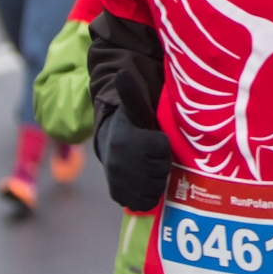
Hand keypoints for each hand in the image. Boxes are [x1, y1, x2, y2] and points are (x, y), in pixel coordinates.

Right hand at [98, 67, 171, 210]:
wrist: (110, 149)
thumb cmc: (131, 127)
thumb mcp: (134, 108)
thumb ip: (131, 93)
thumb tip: (121, 72)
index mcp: (125, 140)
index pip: (162, 146)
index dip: (161, 143)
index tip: (152, 138)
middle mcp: (120, 164)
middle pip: (162, 170)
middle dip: (160, 162)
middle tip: (151, 155)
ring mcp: (119, 183)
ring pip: (156, 187)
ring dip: (156, 179)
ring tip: (146, 167)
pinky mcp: (119, 198)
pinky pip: (146, 201)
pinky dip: (148, 194)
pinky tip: (143, 182)